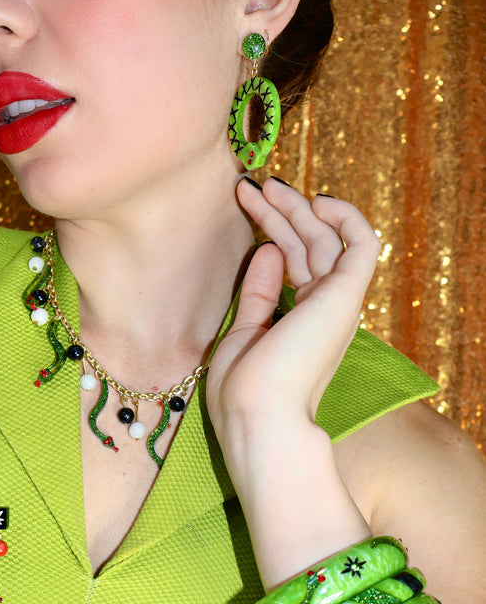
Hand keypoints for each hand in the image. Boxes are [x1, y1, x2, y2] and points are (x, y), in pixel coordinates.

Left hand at [206, 178, 380, 445]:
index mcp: (302, 322)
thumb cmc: (244, 391)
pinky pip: (361, 243)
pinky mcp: (346, 295)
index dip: (272, 228)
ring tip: (265, 185)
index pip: (293, 262)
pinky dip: (345, 216)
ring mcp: (337, 302)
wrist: (259, 418)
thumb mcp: (243, 332)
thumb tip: (267, 249)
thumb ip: (258, 292)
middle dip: (281, 210)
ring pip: (328, 239)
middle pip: (308, 245)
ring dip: (299, 207)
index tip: (244, 203)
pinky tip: (314, 200)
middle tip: (251, 184)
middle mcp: (325, 310)